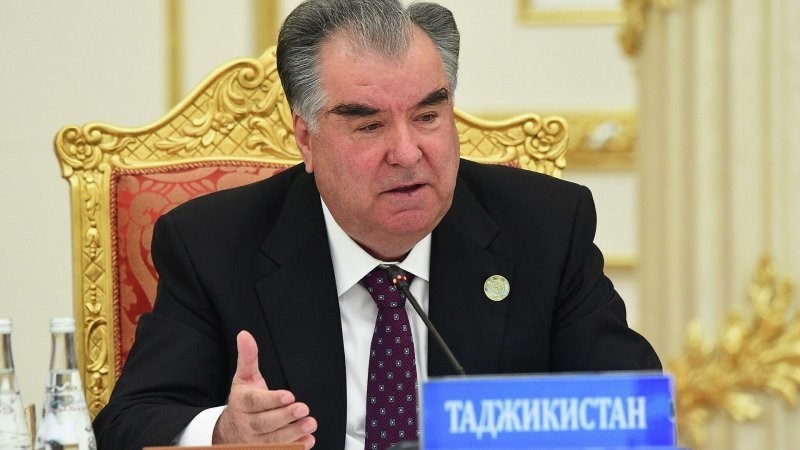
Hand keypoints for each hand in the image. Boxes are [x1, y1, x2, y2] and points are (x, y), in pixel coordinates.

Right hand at [213, 330, 316, 447]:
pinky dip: (294, 447)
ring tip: (311, 423)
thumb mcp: (244, 378)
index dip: (271, 400)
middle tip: (304, 409)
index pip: (254, 402)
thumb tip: (244, 334)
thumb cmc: (243, 400)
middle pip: (264, 423)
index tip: (289, 395)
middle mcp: (246, 424)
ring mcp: (253, 441)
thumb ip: (247, 357)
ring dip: (293, 433)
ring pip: (272, 440)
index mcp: (241, 403)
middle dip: (285, 417)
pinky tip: (307, 440)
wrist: (229, 431)